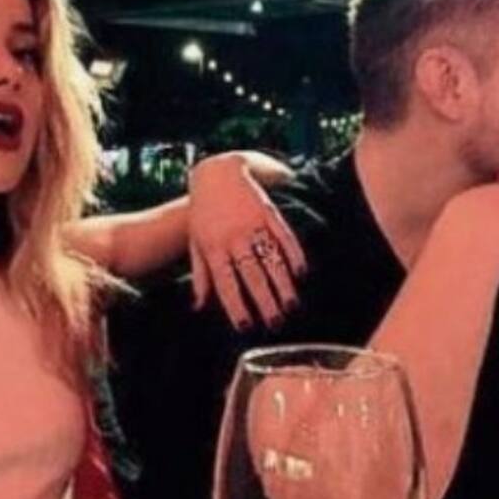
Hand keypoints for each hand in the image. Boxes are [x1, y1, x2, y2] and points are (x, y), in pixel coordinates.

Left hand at [188, 154, 306, 329]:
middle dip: (264, 300)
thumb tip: (198, 307)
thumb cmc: (203, 212)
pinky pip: (283, 235)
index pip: (226, 282)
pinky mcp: (267, 211)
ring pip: (270, 258)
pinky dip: (293, 254)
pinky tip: (301, 272)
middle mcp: (233, 237)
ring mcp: (252, 223)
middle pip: (251, 274)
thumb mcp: (196, 242)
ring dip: (282, 283)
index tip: (245, 326)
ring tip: (292, 305)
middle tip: (275, 322)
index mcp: (213, 247)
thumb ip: (201, 275)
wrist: (216, 171)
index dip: (236, 305)